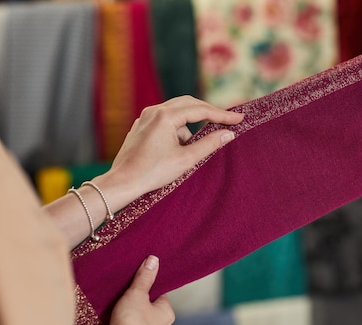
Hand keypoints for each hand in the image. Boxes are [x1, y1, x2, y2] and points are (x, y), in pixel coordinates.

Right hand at [90, 255, 171, 324]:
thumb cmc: (133, 321)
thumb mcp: (137, 293)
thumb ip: (144, 278)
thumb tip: (154, 260)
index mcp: (167, 314)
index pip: (160, 296)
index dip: (148, 290)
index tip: (137, 286)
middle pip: (149, 310)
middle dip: (137, 305)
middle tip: (124, 297)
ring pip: (138, 324)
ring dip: (128, 318)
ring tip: (116, 310)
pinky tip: (110, 324)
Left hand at [95, 96, 244, 209]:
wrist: (123, 182)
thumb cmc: (152, 172)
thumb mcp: (186, 159)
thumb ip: (209, 144)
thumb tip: (228, 134)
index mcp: (165, 116)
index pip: (200, 110)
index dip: (221, 115)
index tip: (238, 118)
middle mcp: (154, 111)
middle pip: (188, 104)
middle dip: (208, 113)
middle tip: (227, 121)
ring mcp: (145, 118)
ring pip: (176, 113)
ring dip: (189, 126)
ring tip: (190, 150)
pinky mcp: (141, 127)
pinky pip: (165, 121)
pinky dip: (177, 130)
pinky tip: (178, 147)